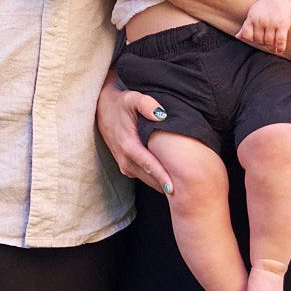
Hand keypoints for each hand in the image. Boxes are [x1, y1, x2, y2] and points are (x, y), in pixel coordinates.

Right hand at [96, 77, 173, 194]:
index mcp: (128, 146)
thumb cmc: (121, 104)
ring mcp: (124, 166)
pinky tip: (171, 178)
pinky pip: (144, 177)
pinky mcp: (126, 167)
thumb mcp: (133, 98)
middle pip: (150, 178)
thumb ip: (147, 104)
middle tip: (188, 191)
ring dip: (162, 184)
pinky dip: (156, 179)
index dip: (162, 178)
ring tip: (183, 188)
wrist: (102, 109)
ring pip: (148, 180)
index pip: (149, 166)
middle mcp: (125, 160)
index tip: (175, 189)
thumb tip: (161, 115)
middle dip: (167, 185)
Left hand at [238, 0, 290, 53]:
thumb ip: (246, 26)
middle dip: (262, 43)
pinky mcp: (283, 24)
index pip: (247, 36)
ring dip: (271, 47)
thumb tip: (237, 37)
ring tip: (273, 46)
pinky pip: (280, 40)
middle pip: (259, 40)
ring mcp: (272, 23)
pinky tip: (279, 49)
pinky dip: (280, 47)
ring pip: (269, 42)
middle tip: (267, 41)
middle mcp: (261, 21)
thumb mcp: (253, 13)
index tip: (257, 39)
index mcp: (252, 18)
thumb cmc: (265, 6)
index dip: (252, 39)